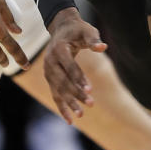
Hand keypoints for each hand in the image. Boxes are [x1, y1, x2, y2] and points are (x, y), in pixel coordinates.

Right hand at [43, 8, 107, 122]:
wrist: (62, 29)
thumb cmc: (78, 30)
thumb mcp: (87, 31)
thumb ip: (93, 40)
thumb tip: (103, 47)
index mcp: (59, 49)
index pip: (69, 66)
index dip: (79, 78)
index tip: (90, 90)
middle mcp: (50, 61)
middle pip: (63, 81)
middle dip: (76, 94)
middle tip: (91, 104)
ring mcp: (48, 70)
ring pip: (58, 90)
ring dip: (69, 103)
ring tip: (81, 115)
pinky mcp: (50, 78)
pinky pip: (55, 94)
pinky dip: (62, 107)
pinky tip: (70, 120)